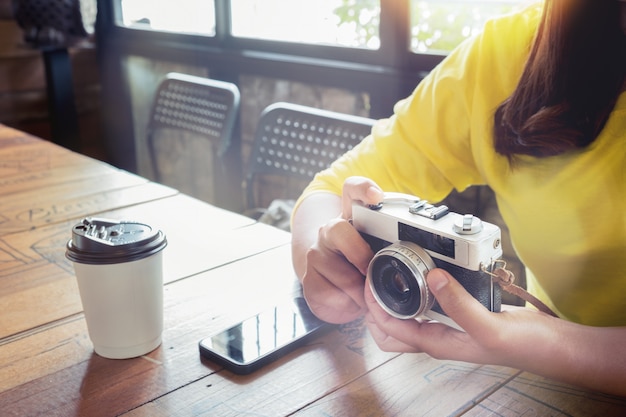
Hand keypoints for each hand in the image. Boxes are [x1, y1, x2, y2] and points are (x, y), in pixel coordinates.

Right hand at [300, 177, 383, 323]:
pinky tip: (351, 301)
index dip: (364, 189)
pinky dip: (347, 304)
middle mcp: (330, 230)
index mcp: (352, 217)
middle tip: (370, 270)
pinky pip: (330, 294)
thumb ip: (395, 247)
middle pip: (339, 230)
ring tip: (366, 293)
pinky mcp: (309, 279)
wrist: (330, 283)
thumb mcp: (381, 251)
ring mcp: (316, 253)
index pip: (353, 189)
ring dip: (359, 290)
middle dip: (360, 255)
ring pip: (340, 272)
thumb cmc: (362, 264)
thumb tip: (421, 261)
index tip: (376, 197)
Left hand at [364, 268, 558, 364]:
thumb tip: (432, 277)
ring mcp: (446, 326)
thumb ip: (460, 304)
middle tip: (371, 278)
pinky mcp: (458, 314)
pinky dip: (417, 291)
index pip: (388, 329)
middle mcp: (436, 336)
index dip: (372, 306)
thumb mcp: (488, 326)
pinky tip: (425, 273)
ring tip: (388, 273)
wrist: (549, 346)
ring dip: (392, 299)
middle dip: (374, 307)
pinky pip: (427, 303)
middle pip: (389, 329)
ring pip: (406, 316)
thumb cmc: (522, 346)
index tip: (367, 280)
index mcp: (435, 343)